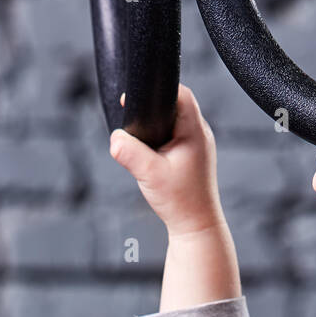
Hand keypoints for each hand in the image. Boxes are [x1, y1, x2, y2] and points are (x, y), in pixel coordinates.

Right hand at [109, 83, 223, 237]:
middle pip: (176, 103)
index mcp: (195, 131)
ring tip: (144, 136)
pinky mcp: (193, 154)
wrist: (196, 227)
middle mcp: (200, 133)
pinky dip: (162, 136)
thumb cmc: (180, 203)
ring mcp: (199, 144)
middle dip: (154, 106)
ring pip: (175, 119)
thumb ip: (129, 152)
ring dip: (158, 121)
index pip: (180, 93)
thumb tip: (115, 137)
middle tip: (135, 116)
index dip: (158, 89)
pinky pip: (176, 133)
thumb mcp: (149, 175)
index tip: (136, 98)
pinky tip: (153, 149)